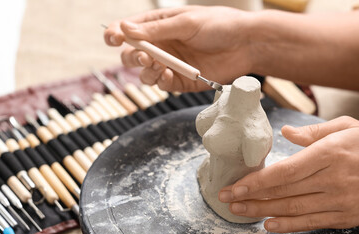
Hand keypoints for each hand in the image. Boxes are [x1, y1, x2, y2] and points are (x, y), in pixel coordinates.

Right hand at [104, 6, 256, 91]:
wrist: (246, 44)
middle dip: (131, 57)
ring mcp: (170, 64)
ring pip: (144, 73)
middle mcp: (161, 45)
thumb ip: (156, 30)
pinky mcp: (181, 81)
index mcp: (159, 25)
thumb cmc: (219, 25)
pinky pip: (162, 85)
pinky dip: (160, 81)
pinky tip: (167, 74)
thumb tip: (125, 29)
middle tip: (143, 57)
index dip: (116, 34)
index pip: (128, 30)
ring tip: (157, 65)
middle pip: (131, 55)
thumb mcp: (186, 23)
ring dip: (145, 71)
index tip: (112, 38)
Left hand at [218, 116, 358, 232]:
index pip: (284, 171)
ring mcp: (339, 201)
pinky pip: (311, 223)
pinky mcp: (346, 217)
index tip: (234, 185)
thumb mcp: (347, 127)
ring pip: (293, 209)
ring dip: (262, 211)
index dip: (255, 181)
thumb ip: (313, 132)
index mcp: (330, 153)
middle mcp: (332, 179)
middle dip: (250, 197)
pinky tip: (268, 225)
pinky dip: (288, 225)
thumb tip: (284, 133)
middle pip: (283, 192)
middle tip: (226, 199)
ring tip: (239, 212)